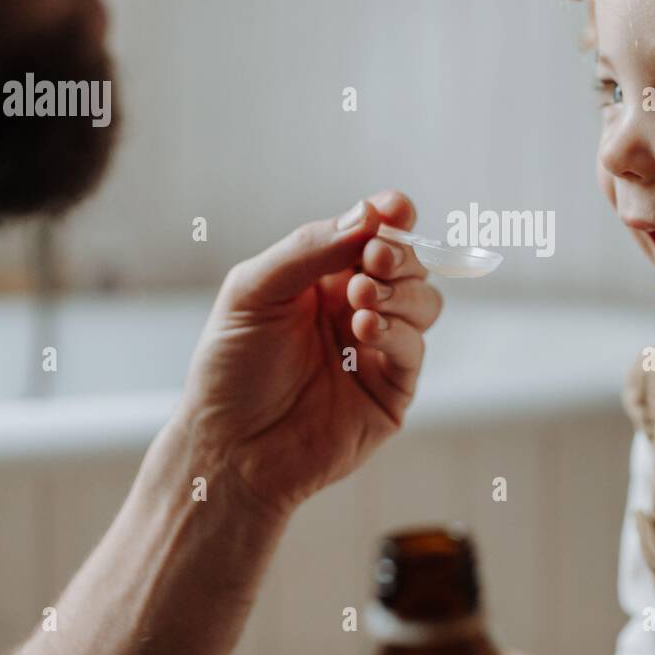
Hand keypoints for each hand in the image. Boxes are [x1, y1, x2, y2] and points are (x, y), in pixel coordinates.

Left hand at [171, 189, 442, 516]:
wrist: (230, 447)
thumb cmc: (231, 368)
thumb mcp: (254, 291)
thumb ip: (308, 249)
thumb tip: (367, 214)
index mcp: (324, 278)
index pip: (372, 235)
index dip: (391, 217)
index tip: (395, 207)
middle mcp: (356, 308)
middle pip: (408, 264)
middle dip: (398, 254)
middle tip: (374, 257)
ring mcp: (378, 349)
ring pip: (424, 302)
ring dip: (401, 292)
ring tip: (361, 298)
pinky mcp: (392, 391)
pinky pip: (414, 349)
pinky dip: (397, 331)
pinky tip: (364, 329)